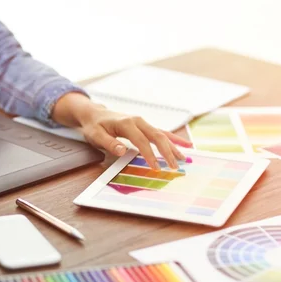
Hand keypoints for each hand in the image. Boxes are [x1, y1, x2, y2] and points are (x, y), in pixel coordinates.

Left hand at [51, 93, 192, 169]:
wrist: (95, 114)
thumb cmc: (94, 126)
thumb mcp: (96, 136)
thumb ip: (109, 143)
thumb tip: (121, 150)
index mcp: (126, 123)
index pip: (141, 141)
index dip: (150, 155)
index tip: (156, 167)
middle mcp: (138, 121)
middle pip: (157, 136)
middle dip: (167, 152)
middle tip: (174, 167)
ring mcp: (143, 123)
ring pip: (162, 134)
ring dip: (174, 146)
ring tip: (184, 159)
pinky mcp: (144, 126)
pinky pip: (162, 132)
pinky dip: (174, 139)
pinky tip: (185, 145)